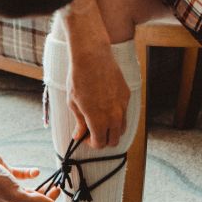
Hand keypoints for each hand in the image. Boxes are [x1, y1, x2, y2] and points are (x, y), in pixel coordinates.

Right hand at [0, 138, 59, 201]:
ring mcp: (5, 189)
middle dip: (43, 195)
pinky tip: (36, 172)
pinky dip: (29, 174)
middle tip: (56, 186)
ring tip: (51, 181)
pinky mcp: (6, 176)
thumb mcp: (16, 195)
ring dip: (39, 185)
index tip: (56, 192)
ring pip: (27, 190)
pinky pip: (22, 177)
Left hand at [62, 0, 130, 148]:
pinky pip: (124, 111)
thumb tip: (79, 135)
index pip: (100, 143)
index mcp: (98, 119)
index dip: (92, 143)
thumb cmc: (79, 78)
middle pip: (114, 140)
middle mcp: (114, 115)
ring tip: (101, 119)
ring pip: (122, 127)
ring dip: (112, 128)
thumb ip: (80, 122)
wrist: (93, 57)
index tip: (86, 136)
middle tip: (94, 131)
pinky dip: (117, 114)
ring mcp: (122, 104)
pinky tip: (106, 104)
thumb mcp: (74, 103)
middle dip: (104, 139)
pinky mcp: (126, 94)